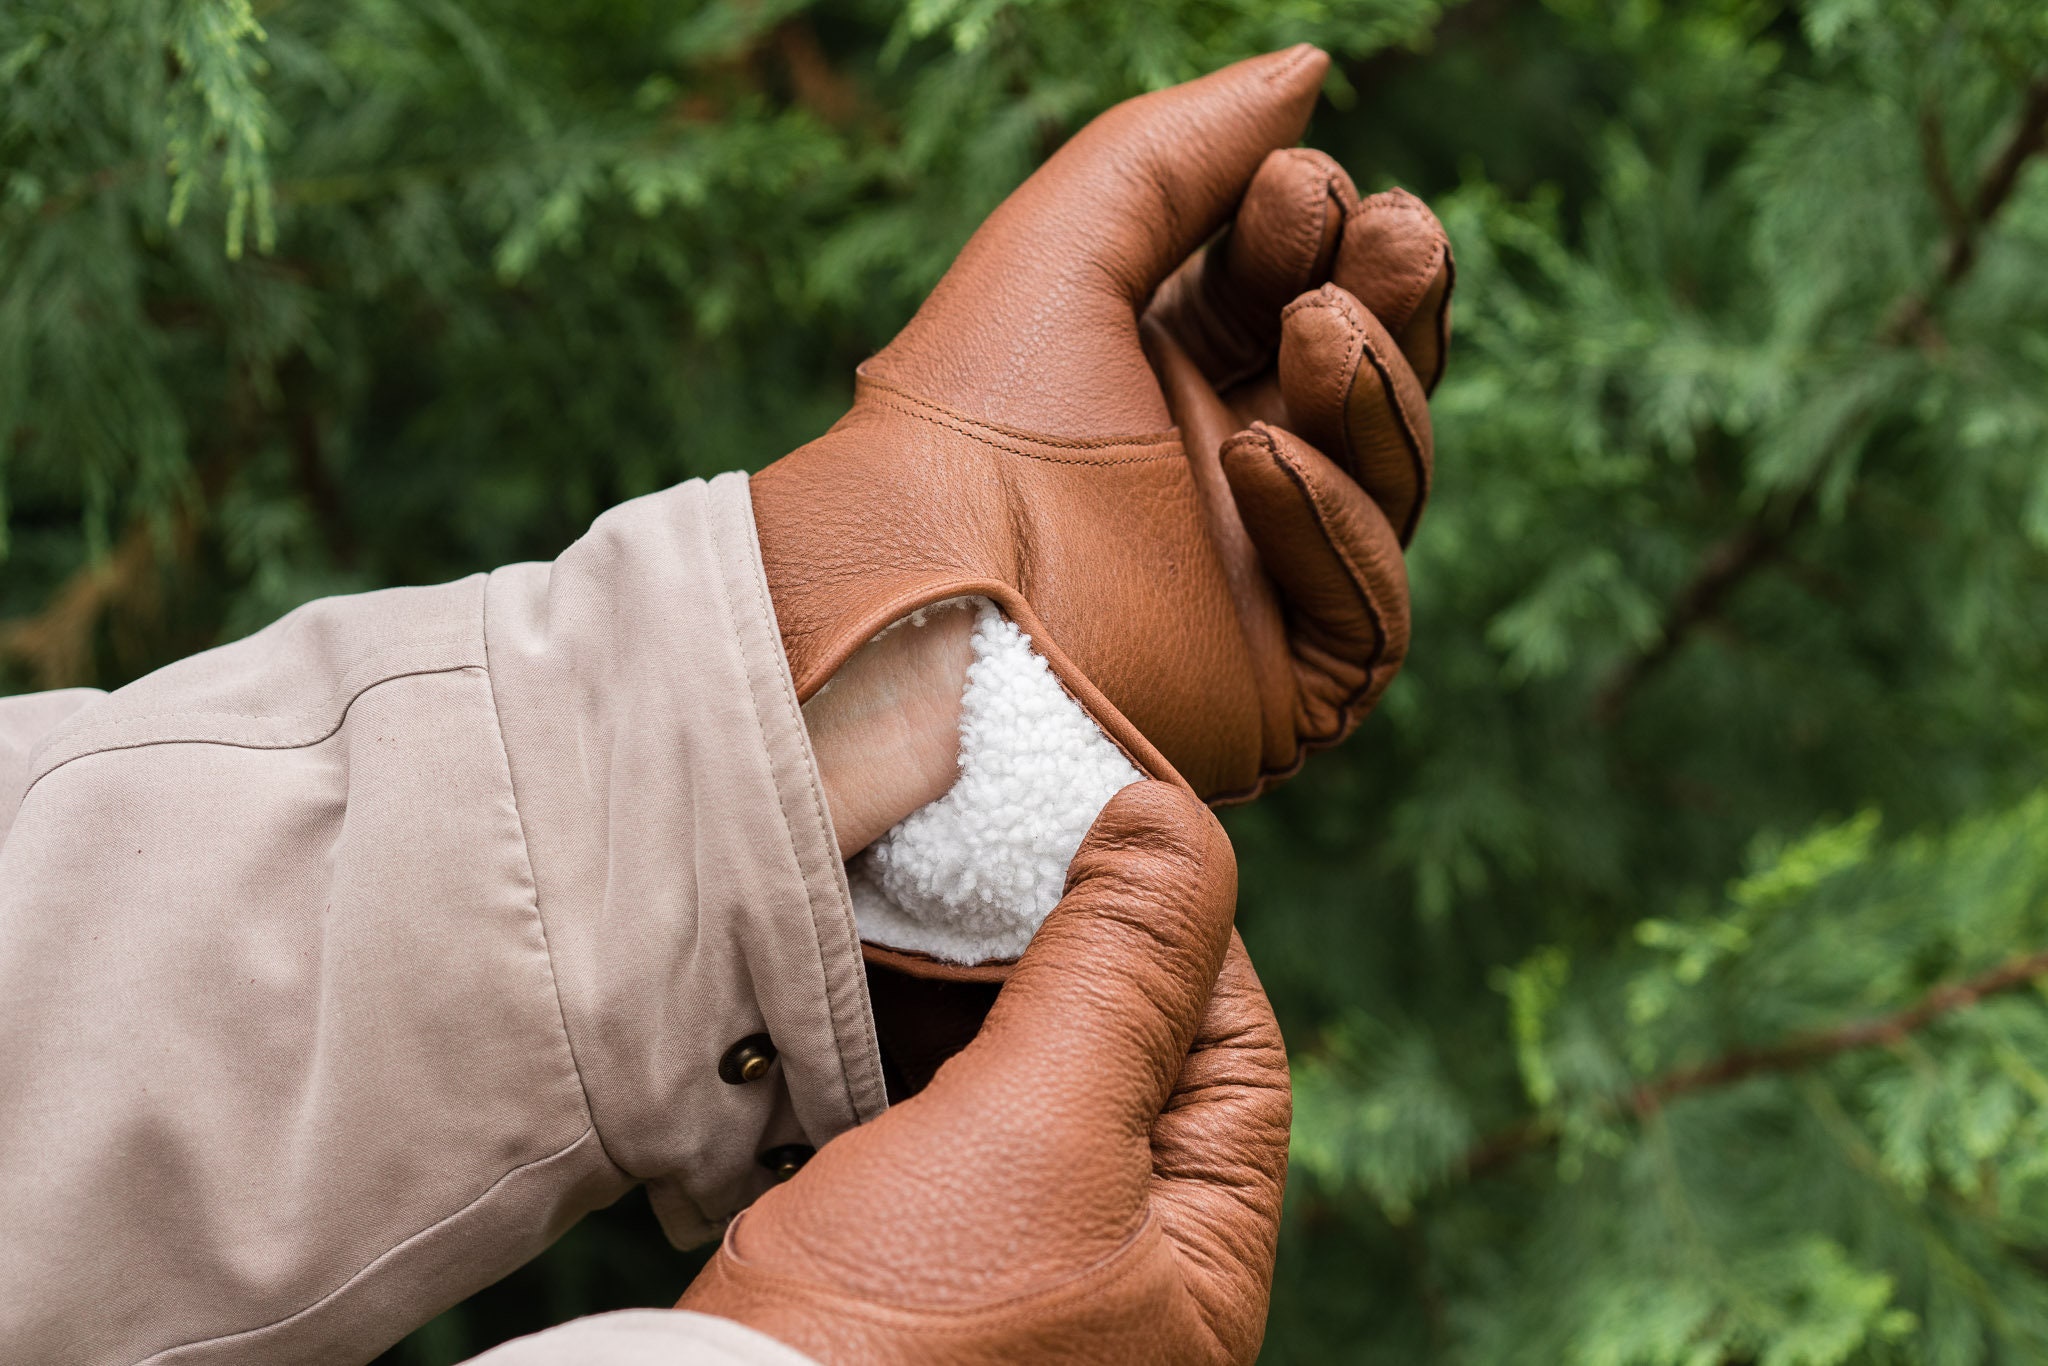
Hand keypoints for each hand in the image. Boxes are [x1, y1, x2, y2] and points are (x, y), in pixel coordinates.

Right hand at [678, 782, 1289, 1363]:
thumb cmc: (900, 1334)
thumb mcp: (1040, 1125)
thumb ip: (1122, 967)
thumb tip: (1175, 819)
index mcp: (1198, 1273)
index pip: (1233, 1054)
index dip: (1179, 928)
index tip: (1106, 825)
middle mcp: (1115, 1281)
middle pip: (1119, 1061)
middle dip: (1057, 946)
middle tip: (995, 846)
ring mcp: (999, 1277)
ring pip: (1008, 1082)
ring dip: (963, 987)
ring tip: (918, 893)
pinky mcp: (892, 1267)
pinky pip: (919, 1120)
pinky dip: (893, 1043)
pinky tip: (852, 978)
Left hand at [751, 46, 1451, 804]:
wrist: (920, 590)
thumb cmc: (970, 413)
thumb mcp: (1070, 241)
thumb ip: (1187, 149)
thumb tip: (1305, 72)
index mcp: (1167, 374)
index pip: (1301, 290)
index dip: (1320, 231)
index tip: (1295, 191)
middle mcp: (1222, 475)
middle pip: (1372, 379)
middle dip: (1393, 296)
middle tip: (1391, 234)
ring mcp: (1260, 583)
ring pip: (1393, 479)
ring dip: (1372, 389)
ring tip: (1318, 330)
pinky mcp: (1286, 685)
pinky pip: (1371, 606)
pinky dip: (1330, 520)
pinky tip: (1260, 458)